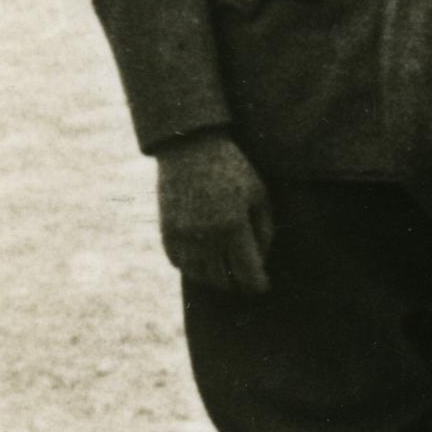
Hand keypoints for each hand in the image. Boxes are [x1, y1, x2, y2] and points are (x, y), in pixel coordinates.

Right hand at [156, 130, 272, 293]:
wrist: (189, 145)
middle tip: (243, 278)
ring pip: (199, 275)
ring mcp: (183, 234)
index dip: (258, 285)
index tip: (263, 285)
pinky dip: (191, 266)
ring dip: (214, 277)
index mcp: (233, 227)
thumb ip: (265, 230)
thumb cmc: (233, 168)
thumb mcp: (259, 194)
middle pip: (223, 280)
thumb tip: (260, 261)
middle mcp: (206, 235)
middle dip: (236, 282)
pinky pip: (178, 262)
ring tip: (224, 271)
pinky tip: (202, 259)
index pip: (247, 274)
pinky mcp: (166, 230)